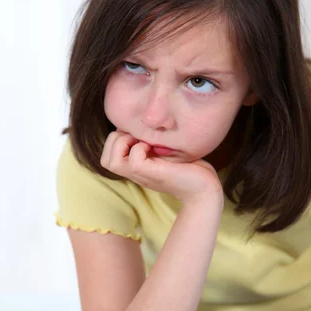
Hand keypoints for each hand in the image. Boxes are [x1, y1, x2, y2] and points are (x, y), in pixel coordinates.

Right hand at [100, 131, 223, 205]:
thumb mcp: (167, 151)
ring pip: (111, 160)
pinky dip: (140, 148)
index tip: (139, 134)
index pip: (108, 156)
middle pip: (105, 159)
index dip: (117, 139)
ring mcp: (142, 175)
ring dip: (124, 143)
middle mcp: (136, 174)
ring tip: (144, 141)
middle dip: (116, 139)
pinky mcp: (153, 174)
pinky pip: (133, 160)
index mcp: (137, 168)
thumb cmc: (191, 169)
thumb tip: (146, 121)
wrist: (205, 189)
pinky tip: (154, 148)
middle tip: (139, 137)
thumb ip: (154, 141)